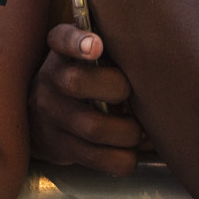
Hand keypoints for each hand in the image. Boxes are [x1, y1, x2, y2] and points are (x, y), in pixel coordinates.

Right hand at [28, 24, 141, 175]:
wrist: (40, 117)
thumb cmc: (83, 77)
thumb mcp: (85, 56)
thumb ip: (110, 45)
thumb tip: (158, 42)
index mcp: (60, 52)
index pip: (61, 39)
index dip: (77, 42)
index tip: (97, 46)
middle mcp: (49, 81)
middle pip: (76, 82)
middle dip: (117, 89)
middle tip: (132, 95)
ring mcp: (50, 116)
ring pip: (92, 126)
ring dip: (127, 131)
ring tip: (139, 130)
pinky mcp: (58, 147)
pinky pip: (96, 158)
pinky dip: (122, 159)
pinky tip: (129, 152)